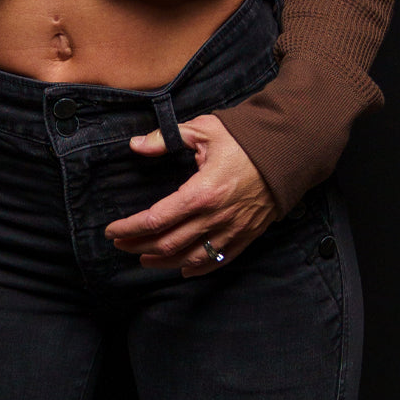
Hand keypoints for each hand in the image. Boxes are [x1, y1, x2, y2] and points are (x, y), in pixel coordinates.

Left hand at [104, 114, 277, 276]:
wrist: (287, 151)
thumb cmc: (244, 139)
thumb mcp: (203, 130)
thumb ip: (166, 139)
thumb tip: (136, 146)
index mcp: (201, 192)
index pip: (156, 219)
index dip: (130, 228)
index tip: (112, 230)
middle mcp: (215, 217)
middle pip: (168, 243)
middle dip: (139, 246)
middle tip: (120, 244)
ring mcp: (232, 230)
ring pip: (191, 257)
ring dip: (163, 262)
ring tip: (144, 259)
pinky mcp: (246, 235)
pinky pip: (219, 260)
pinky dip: (197, 268)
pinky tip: (183, 269)